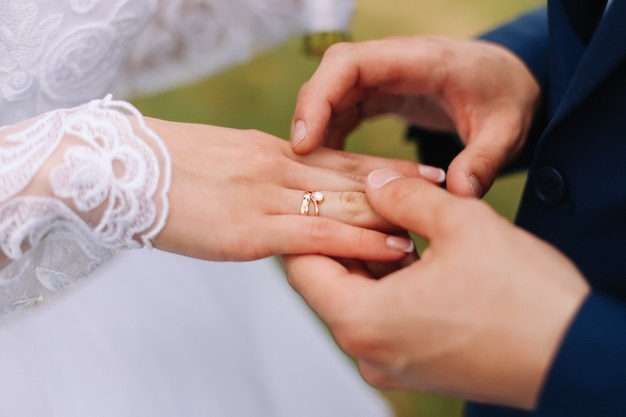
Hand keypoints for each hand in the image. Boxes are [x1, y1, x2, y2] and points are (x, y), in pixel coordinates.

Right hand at [149, 119, 443, 260]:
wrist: (115, 171)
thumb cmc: (166, 168)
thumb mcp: (224, 160)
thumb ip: (261, 174)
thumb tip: (288, 186)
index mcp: (271, 151)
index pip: (341, 156)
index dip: (385, 164)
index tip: (420, 169)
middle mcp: (278, 168)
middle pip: (354, 176)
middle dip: (403, 183)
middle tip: (449, 188)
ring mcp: (267, 198)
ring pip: (344, 203)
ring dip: (393, 213)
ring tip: (436, 219)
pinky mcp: (251, 230)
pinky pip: (317, 235)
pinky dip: (359, 242)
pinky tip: (391, 247)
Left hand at [284, 168, 588, 408]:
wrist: (573, 355)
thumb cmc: (522, 298)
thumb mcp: (460, 223)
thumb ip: (404, 195)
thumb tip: (374, 182)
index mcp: (362, 320)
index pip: (302, 267)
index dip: (310, 225)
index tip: (322, 196)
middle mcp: (366, 351)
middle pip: (327, 283)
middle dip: (341, 238)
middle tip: (357, 200)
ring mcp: (389, 363)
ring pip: (356, 300)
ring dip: (367, 260)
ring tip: (389, 221)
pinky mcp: (413, 366)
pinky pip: (381, 318)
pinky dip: (387, 285)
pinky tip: (412, 253)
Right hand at [290, 36, 540, 196]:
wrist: (510, 83)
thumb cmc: (507, 98)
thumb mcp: (506, 130)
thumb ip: (483, 160)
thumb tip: (457, 196)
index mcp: (418, 60)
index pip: (350, 63)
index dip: (319, 97)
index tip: (304, 140)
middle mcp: (392, 62)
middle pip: (331, 76)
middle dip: (308, 114)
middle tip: (298, 160)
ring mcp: (383, 76)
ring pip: (331, 94)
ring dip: (316, 128)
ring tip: (309, 171)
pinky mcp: (380, 93)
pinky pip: (343, 109)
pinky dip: (330, 135)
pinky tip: (329, 167)